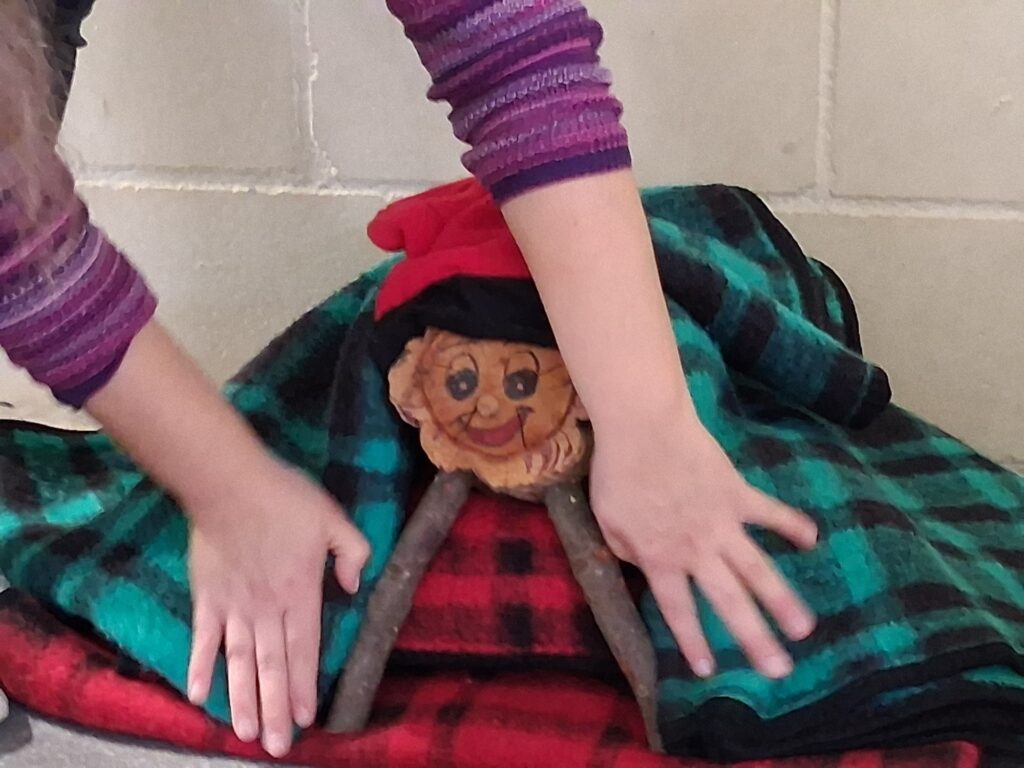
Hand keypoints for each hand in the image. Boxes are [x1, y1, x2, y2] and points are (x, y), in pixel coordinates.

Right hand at [183, 456, 368, 757]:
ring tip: (245, 734)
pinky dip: (199, 668)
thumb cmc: (285, 497)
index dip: (303, 686)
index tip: (305, 718)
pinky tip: (198, 696)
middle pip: (271, 667)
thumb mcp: (334, 518)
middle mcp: (267, 608)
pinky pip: (202, 639)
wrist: (229, 483)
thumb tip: (353, 584)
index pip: (304, 650)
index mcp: (300, 593)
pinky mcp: (206, 597)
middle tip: (277, 747)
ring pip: (239, 662)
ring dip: (241, 700)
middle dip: (274, 710)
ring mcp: (233, 606)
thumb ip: (352, 551)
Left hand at [589, 407, 817, 679]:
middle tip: (779, 670)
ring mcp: (722, 522)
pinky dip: (792, 524)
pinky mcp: (738, 493)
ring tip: (804, 628)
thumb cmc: (617, 472)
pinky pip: (770, 512)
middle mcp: (697, 549)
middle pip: (729, 601)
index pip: (679, 609)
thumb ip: (626, 549)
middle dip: (754, 638)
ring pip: (757, 568)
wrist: (644, 426)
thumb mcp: (607, 519)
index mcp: (660, 557)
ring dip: (783, 599)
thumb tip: (643, 563)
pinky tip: (814, 539)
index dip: (693, 640)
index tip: (709, 670)